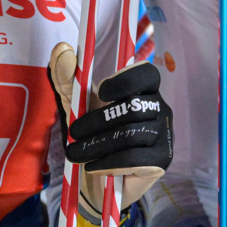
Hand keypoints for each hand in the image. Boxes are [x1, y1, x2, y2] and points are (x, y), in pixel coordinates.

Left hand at [48, 41, 172, 219]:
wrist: (100, 177)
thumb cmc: (93, 133)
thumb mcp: (76, 104)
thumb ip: (68, 78)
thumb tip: (62, 49)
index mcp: (144, 89)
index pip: (146, 74)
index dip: (126, 80)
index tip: (100, 91)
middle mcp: (160, 108)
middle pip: (133, 108)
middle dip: (97, 121)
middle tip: (73, 132)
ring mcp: (164, 134)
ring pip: (131, 135)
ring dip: (97, 145)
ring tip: (75, 154)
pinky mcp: (161, 160)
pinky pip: (135, 158)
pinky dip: (109, 163)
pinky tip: (93, 166)